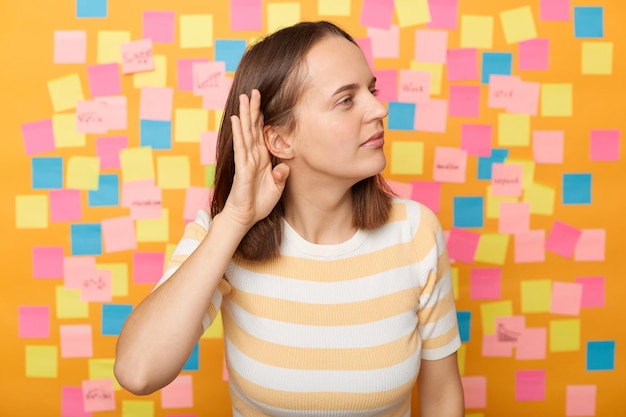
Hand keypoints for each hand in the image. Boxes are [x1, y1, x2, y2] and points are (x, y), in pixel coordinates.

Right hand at [223, 89, 289, 228]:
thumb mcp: (276, 188)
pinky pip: (241, 147)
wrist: (245, 217)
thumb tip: (284, 167)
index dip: (261, 117)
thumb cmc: (258, 203)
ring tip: (244, 97)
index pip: (260, 133)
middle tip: (253, 90)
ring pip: (246, 132)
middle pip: (252, 127)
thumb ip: (280, 176)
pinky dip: (239, 133)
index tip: (262, 101)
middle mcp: (252, 155)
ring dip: (245, 114)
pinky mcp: (242, 167)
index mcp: (261, 158)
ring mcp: (246, 160)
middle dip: (253, 109)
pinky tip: (236, 119)